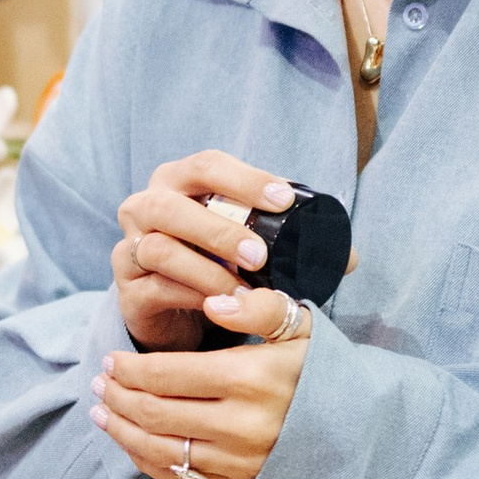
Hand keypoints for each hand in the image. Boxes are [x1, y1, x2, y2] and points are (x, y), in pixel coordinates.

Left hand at [93, 316, 312, 478]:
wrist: (357, 437)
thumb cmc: (322, 375)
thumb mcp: (302, 329)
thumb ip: (259, 308)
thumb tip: (215, 302)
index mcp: (250, 378)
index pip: (167, 373)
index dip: (129, 367)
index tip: (110, 359)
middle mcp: (239, 424)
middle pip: (153, 411)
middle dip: (116, 396)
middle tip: (98, 383)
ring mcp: (236, 462)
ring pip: (157, 448)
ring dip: (120, 430)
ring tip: (102, 412)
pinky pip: (177, 478)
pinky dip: (144, 461)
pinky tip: (130, 443)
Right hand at [111, 150, 296, 352]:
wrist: (175, 313)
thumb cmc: (214, 262)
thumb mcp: (248, 243)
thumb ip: (292, 241)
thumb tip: (349, 258)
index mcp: (178, 182)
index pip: (207, 166)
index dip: (245, 179)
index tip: (284, 200)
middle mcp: (145, 207)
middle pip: (171, 206)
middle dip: (218, 230)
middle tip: (259, 255)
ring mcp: (129, 249)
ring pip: (159, 249)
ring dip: (207, 270)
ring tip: (243, 289)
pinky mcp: (128, 290)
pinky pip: (156, 289)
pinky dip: (194, 296)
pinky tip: (222, 306)